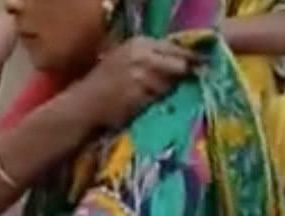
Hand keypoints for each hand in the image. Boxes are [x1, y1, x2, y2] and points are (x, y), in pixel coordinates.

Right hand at [77, 37, 198, 128]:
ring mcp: (141, 77)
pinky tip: (141, 105)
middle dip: (182, 76)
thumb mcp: (126, 58)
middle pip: (178, 66)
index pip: (175, 49)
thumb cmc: (104, 83)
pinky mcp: (139, 96)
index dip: (190, 58)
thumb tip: (185, 60)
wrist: (83, 104)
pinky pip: (157, 101)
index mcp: (139, 43)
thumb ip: (152, 56)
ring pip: (169, 86)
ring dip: (165, 93)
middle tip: (183, 85)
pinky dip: (154, 104)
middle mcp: (141, 56)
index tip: (201, 66)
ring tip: (148, 96)